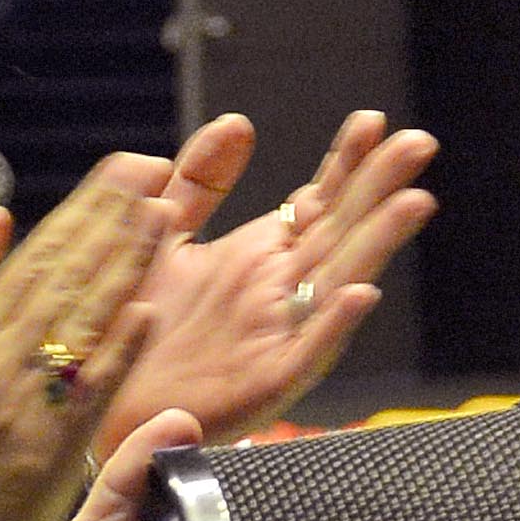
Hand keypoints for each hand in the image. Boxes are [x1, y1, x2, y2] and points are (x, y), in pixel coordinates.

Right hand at [0, 160, 168, 520]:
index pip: (36, 254)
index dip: (86, 208)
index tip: (128, 170)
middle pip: (63, 273)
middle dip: (113, 217)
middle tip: (155, 169)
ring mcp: (26, 398)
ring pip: (80, 316)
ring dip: (124, 264)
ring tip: (163, 215)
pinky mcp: (54, 442)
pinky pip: (91, 385)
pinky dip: (118, 346)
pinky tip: (147, 309)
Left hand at [100, 110, 437, 454]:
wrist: (101, 399)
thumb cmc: (133, 322)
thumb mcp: (163, 231)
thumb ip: (199, 179)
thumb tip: (239, 123)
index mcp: (261, 254)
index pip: (319, 201)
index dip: (347, 162)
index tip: (373, 121)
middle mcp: (280, 289)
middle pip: (342, 229)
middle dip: (379, 185)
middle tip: (418, 142)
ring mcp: (279, 333)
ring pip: (339, 280)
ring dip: (377, 242)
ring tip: (413, 201)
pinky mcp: (267, 381)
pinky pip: (307, 351)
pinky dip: (333, 324)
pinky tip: (360, 294)